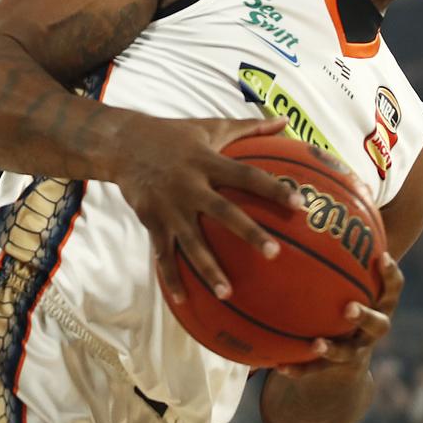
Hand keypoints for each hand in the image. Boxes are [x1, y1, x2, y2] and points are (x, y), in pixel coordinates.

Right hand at [114, 114, 303, 302]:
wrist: (123, 144)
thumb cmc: (174, 135)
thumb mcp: (211, 126)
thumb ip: (250, 127)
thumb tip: (284, 121)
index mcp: (207, 161)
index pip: (247, 176)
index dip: (273, 189)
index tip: (299, 205)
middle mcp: (190, 185)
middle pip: (224, 212)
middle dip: (248, 233)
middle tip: (274, 253)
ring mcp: (169, 206)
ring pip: (192, 243)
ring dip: (209, 269)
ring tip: (228, 294)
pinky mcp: (152, 220)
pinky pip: (163, 254)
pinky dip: (171, 278)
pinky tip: (185, 301)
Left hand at [274, 252, 403, 379]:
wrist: (346, 355)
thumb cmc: (345, 297)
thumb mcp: (347, 276)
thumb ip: (340, 248)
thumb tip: (324, 201)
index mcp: (378, 301)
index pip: (393, 287)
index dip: (391, 274)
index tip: (382, 257)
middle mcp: (372, 327)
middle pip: (379, 323)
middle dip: (365, 316)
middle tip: (349, 307)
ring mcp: (356, 351)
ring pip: (349, 353)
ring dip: (334, 349)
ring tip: (317, 344)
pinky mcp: (334, 370)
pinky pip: (316, 372)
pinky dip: (300, 368)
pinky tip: (279, 365)